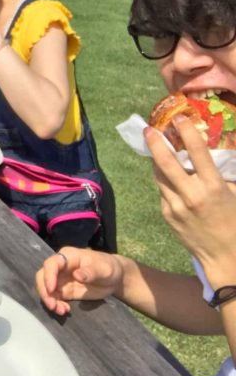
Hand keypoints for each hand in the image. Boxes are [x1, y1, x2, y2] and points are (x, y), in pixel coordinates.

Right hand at [35, 246, 123, 315]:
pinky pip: (54, 297)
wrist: (115, 279)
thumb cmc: (109, 268)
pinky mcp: (63, 291)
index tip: (52, 289)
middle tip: (53, 305)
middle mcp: (60, 267)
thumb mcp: (104, 269)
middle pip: (42, 276)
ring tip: (61, 311)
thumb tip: (77, 275)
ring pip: (46, 289)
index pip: (51, 264)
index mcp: (68, 256)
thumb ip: (91, 271)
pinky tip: (65, 310)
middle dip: (45, 291)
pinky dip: (56, 305)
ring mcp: (60, 279)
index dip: (48, 276)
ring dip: (50, 300)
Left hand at [145, 118, 235, 286]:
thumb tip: (213, 154)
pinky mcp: (166, 215)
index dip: (186, 133)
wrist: (226, 257)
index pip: (197, 153)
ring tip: (156, 146)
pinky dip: (164, 180)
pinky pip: (163, 191)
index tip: (178, 118)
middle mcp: (190, 196)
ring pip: (159, 176)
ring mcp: (175, 206)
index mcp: (213, 188)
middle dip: (156, 143)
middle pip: (165, 163)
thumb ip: (223, 175)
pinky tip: (168, 174)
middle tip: (149, 129)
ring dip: (157, 160)